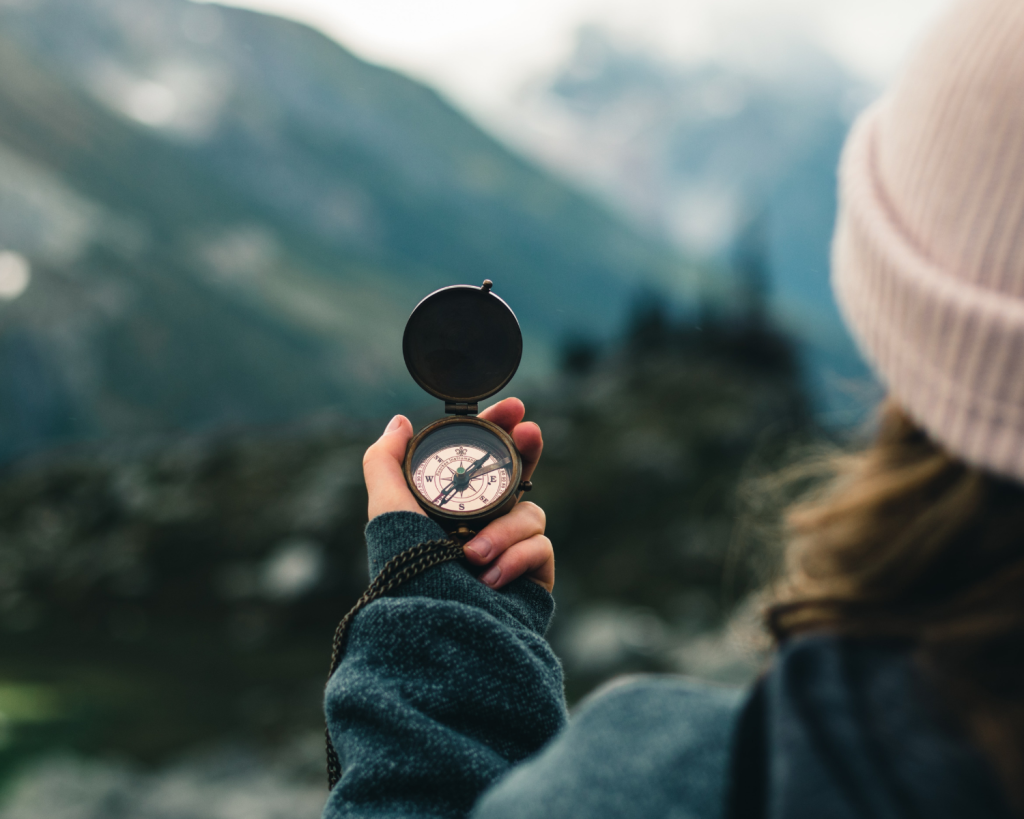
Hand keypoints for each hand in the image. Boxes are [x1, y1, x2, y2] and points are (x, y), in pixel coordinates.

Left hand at [362, 397, 551, 590]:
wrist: (436, 630)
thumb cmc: (408, 572)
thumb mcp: (387, 510)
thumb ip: (385, 461)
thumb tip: (399, 421)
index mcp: (452, 509)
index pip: (483, 460)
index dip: (500, 430)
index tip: (513, 407)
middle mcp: (483, 527)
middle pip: (519, 476)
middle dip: (527, 450)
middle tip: (530, 431)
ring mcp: (509, 552)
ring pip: (529, 513)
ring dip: (503, 529)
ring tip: (473, 556)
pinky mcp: (532, 577)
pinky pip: (540, 547)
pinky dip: (515, 558)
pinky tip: (490, 579)